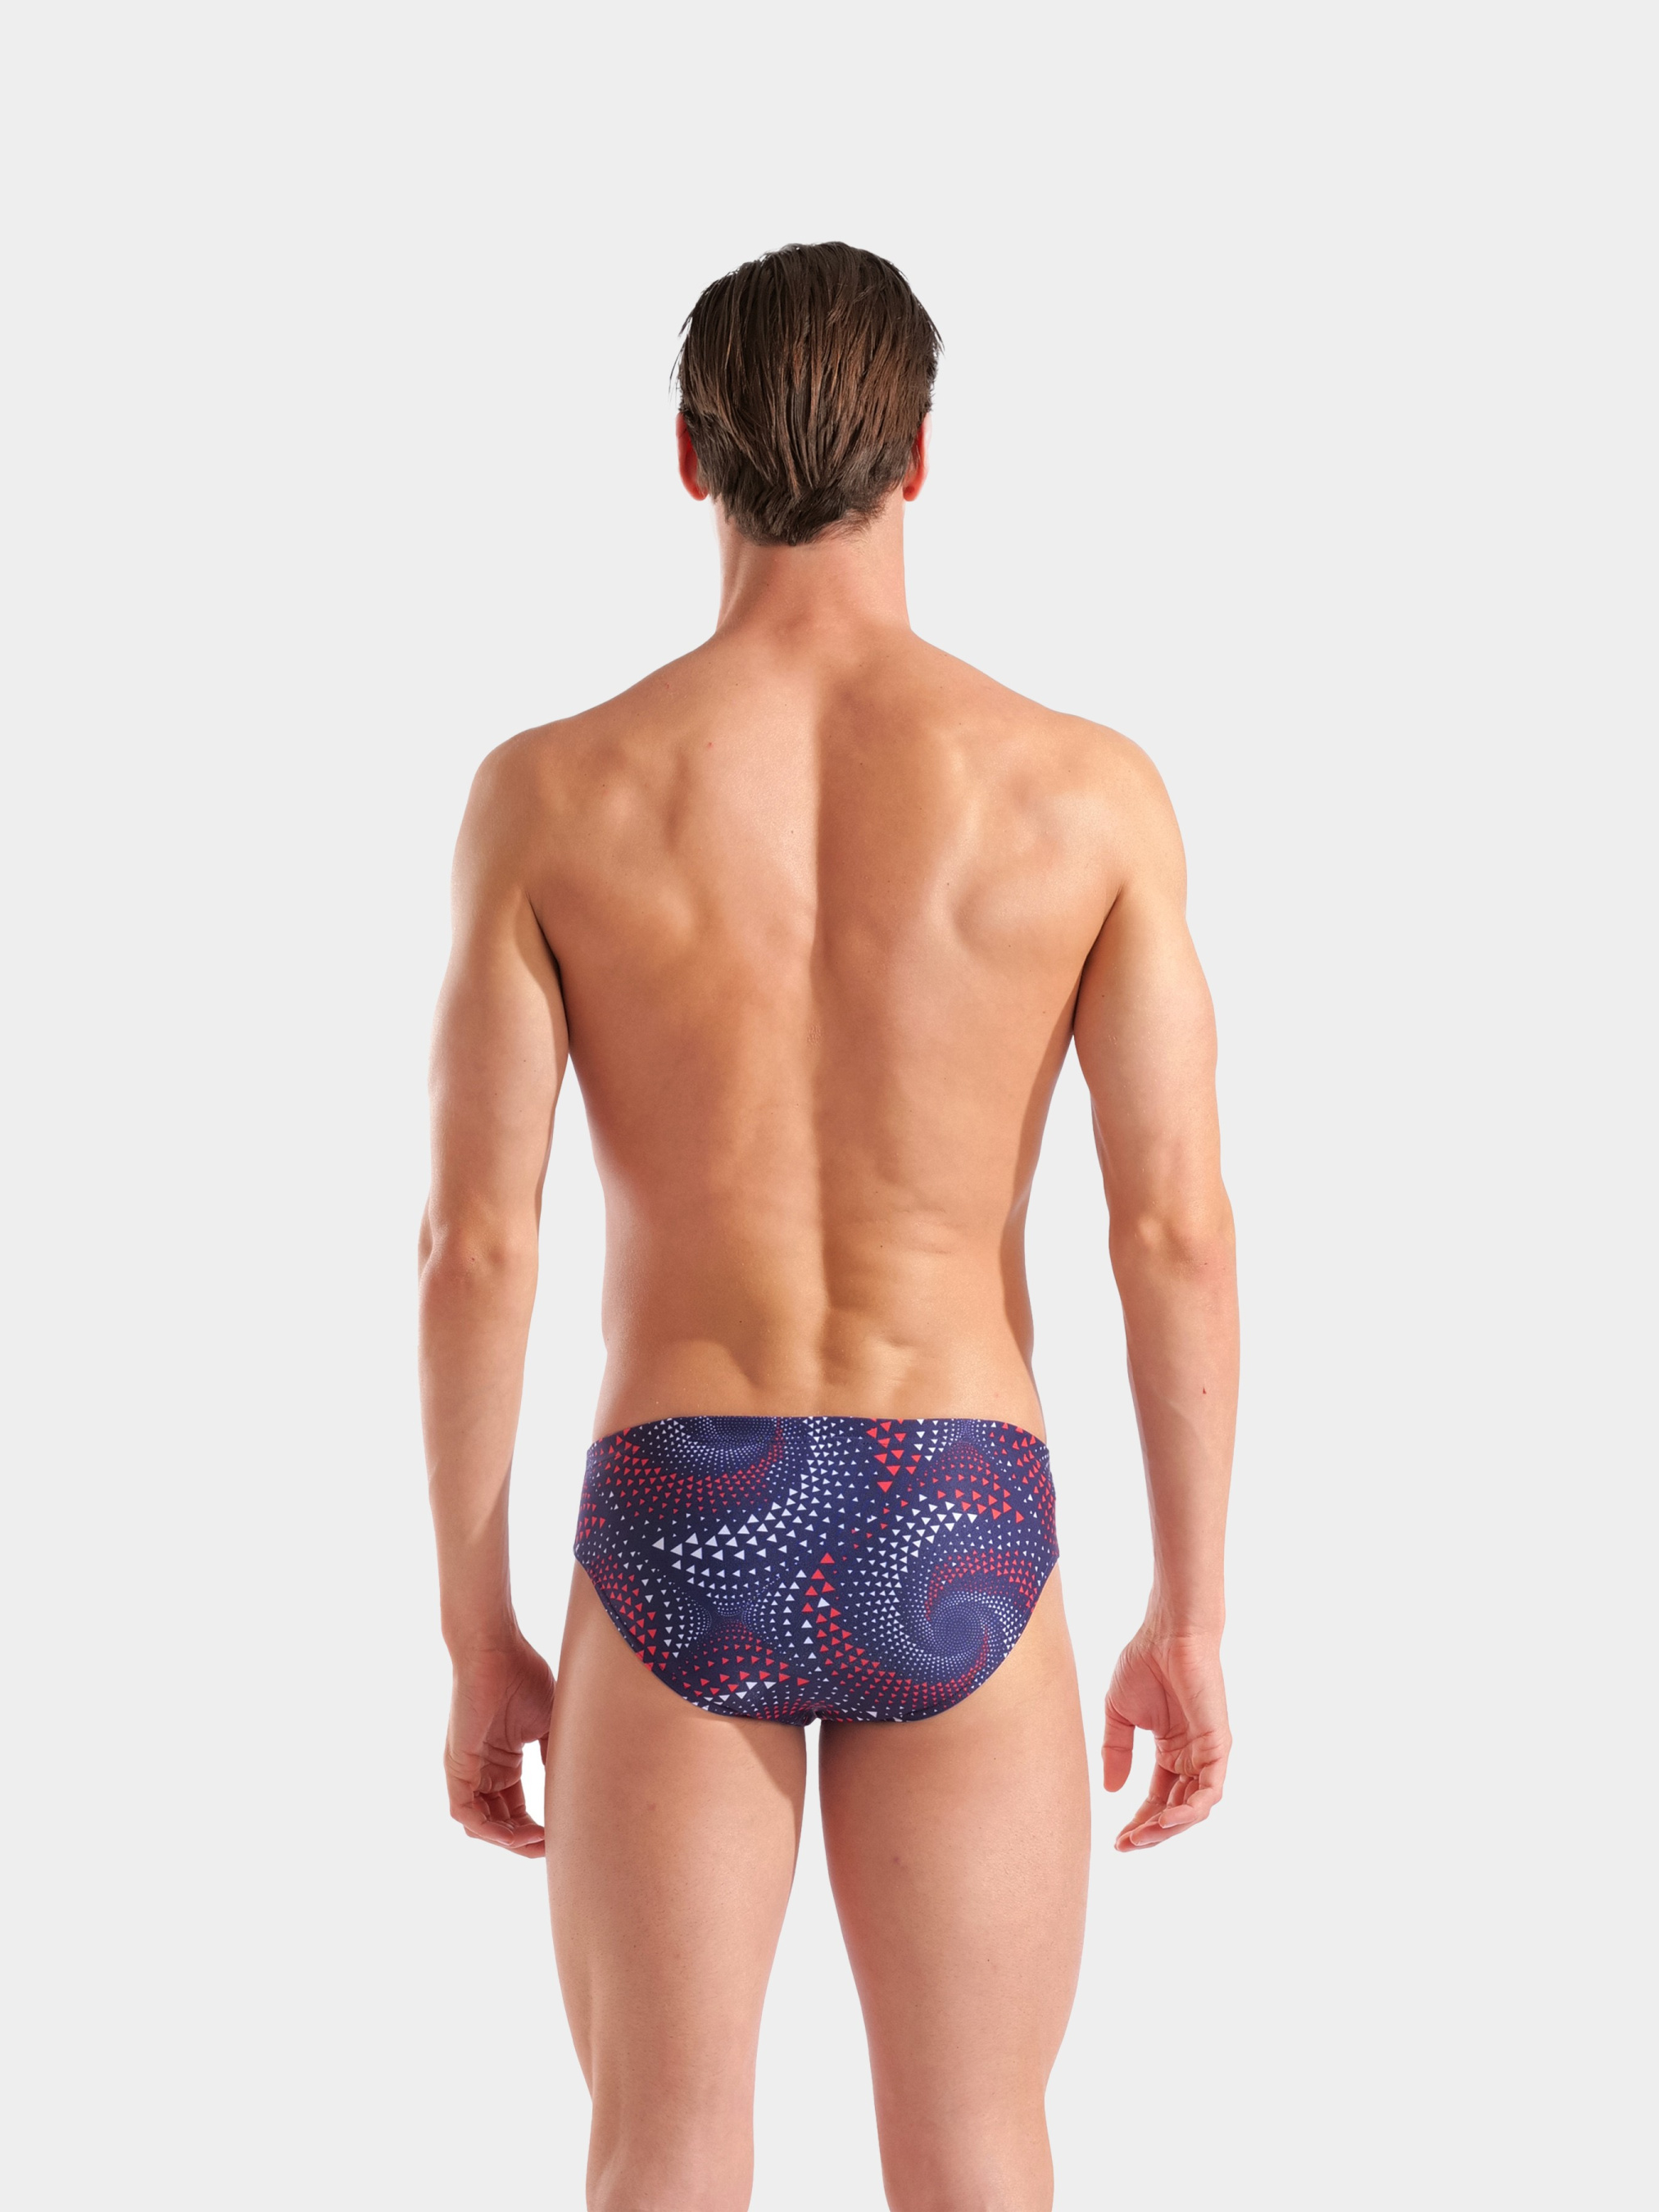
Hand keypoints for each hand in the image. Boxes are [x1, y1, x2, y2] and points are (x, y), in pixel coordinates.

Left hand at [445, 1636, 555, 1856]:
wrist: (497, 1650)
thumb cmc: (523, 1677)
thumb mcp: (548, 1726)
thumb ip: (555, 1758)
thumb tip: (575, 1789)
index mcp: (503, 1762)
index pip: (515, 1810)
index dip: (536, 1829)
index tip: (562, 1838)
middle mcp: (483, 1770)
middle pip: (499, 1822)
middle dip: (524, 1841)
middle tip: (551, 1848)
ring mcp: (467, 1770)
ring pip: (480, 1824)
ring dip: (508, 1840)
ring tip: (536, 1842)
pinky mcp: (456, 1766)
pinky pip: (464, 1811)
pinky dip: (488, 1829)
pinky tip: (515, 1833)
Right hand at [1102, 1625, 1229, 1849]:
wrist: (1166, 1633)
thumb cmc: (1145, 1663)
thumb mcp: (1119, 1714)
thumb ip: (1115, 1751)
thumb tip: (1112, 1791)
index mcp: (1170, 1752)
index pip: (1158, 1799)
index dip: (1139, 1822)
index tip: (1117, 1841)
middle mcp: (1191, 1758)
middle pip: (1175, 1811)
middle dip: (1151, 1833)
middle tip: (1127, 1845)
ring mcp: (1206, 1754)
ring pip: (1194, 1808)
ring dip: (1169, 1828)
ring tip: (1142, 1836)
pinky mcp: (1218, 1745)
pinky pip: (1210, 1790)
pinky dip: (1190, 1810)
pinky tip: (1165, 1819)